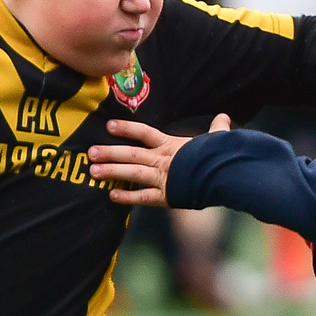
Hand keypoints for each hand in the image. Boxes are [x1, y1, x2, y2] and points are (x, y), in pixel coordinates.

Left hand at [91, 115, 226, 207]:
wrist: (225, 176)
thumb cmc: (220, 157)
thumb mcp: (217, 140)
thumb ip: (217, 129)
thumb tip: (224, 117)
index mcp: (171, 145)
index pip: (144, 133)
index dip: (126, 128)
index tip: (109, 125)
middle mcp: (163, 159)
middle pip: (131, 153)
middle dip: (110, 152)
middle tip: (90, 152)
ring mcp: (163, 178)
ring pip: (132, 173)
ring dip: (112, 171)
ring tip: (93, 171)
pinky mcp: (166, 196)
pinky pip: (143, 197)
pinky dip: (127, 197)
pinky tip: (112, 195)